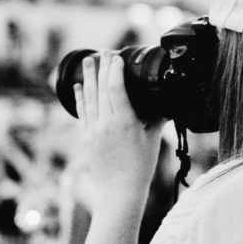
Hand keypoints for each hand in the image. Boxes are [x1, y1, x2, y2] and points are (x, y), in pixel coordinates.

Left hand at [73, 50, 163, 207]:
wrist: (119, 192)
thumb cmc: (140, 168)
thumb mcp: (152, 140)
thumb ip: (156, 119)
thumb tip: (164, 104)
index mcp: (124, 122)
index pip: (116, 88)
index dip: (115, 70)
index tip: (117, 57)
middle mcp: (106, 124)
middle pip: (101, 89)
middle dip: (102, 68)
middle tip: (103, 51)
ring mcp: (93, 131)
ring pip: (89, 98)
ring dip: (88, 78)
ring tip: (88, 61)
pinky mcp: (86, 139)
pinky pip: (82, 113)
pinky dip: (80, 98)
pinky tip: (78, 87)